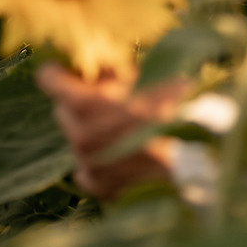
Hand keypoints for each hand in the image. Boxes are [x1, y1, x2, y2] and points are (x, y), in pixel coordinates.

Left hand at [36, 63, 185, 198]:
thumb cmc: (176, 111)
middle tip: (113, 101)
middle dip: (83, 103)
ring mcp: (87, 164)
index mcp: (85, 104)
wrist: (198, 160)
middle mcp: (78, 136)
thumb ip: (113, 69)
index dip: (61, 72)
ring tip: (128, 131)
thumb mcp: (146, 77)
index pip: (49, 79)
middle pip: (65, 109)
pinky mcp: (98, 186)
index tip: (73, 71)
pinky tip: (128, 157)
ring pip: (78, 138)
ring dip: (94, 131)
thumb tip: (97, 61)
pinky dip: (103, 161)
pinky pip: (89, 168)